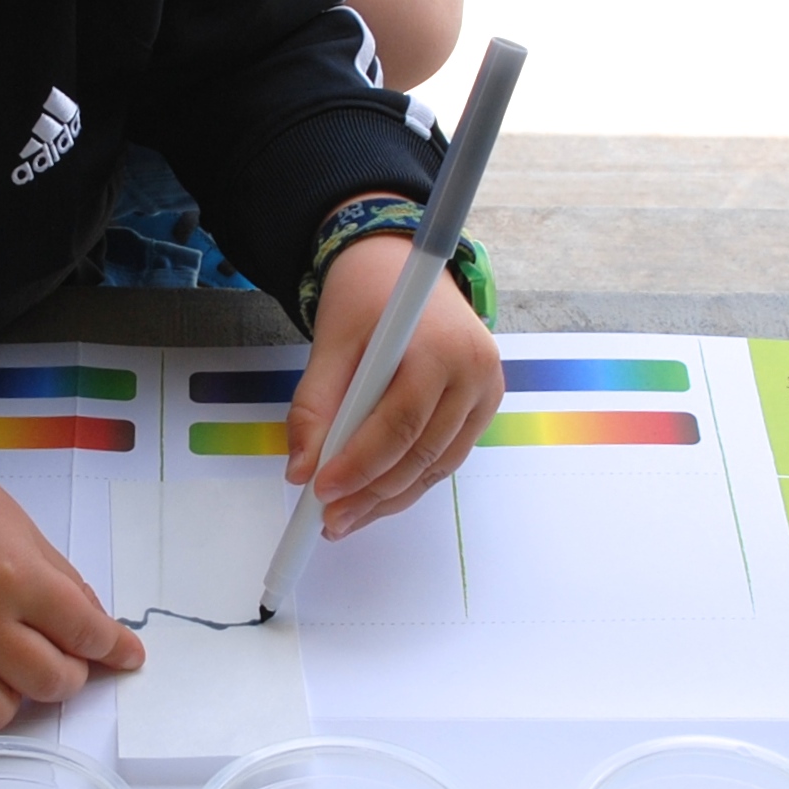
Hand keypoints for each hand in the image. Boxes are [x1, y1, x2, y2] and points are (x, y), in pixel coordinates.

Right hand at [0, 443, 144, 733]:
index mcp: (13, 577)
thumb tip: (100, 632)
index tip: (122, 655)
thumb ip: (62, 583)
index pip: (85, 633)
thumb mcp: (20, 526)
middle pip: (49, 684)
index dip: (112, 648)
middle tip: (55, 657)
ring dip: (8, 697)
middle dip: (66, 675)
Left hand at [284, 233, 504, 538]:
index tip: (321, 491)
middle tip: (327, 520)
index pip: (401, 423)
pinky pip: (444, 458)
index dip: (361, 464)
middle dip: (370, 493)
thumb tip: (302, 470)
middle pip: (421, 452)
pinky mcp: (484, 408)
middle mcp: (475, 372)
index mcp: (440, 347)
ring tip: (344, 519)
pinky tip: (372, 498)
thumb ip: (314, 405)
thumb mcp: (330, 343)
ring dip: (388, 499)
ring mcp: (486, 393)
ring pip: (435, 466)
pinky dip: (407, 482)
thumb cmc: (366, 300)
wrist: (403, 268)